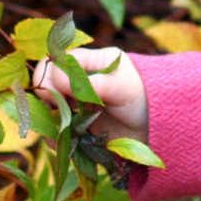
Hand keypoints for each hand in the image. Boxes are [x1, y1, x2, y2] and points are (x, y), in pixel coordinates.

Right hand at [31, 46, 150, 144]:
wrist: (153, 129)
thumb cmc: (144, 101)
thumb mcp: (122, 88)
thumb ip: (93, 83)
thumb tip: (59, 80)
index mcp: (93, 60)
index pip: (59, 60)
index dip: (54, 77)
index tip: (62, 95)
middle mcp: (81, 77)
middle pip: (47, 80)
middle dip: (49, 97)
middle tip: (62, 112)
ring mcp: (76, 99)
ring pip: (47, 104)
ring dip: (50, 117)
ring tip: (63, 130)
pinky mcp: (75, 120)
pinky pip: (54, 125)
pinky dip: (54, 134)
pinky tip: (63, 141)